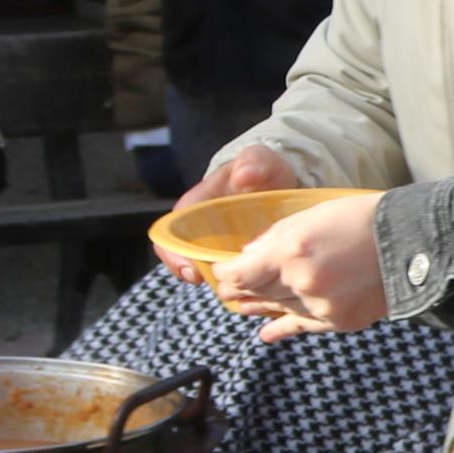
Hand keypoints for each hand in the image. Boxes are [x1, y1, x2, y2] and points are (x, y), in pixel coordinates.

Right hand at [156, 146, 297, 283]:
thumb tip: (243, 175)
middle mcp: (199, 230)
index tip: (191, 269)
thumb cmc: (262, 170)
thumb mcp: (260, 161)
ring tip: (237, 291)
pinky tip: (255, 291)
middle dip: (194, 274)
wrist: (282, 181)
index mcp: (194, 207)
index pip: (170, 233)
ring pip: (207, 270)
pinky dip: (239, 284)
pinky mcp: (236, 256)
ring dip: (218, 282)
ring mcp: (216, 245)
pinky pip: (230, 275)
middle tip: (216, 285)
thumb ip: (254, 162)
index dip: (173, 254)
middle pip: (183, 257)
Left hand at [211, 188, 384, 339]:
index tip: (220, 270)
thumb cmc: (362, 219)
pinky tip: (265, 332)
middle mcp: (301, 283)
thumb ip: (275, 238)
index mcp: (291, 251)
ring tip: (243, 306)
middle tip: (229, 289)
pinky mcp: (338, 321)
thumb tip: (249, 256)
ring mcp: (320, 306)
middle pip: (255, 292)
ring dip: (258, 306)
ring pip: (276, 309)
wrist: (412, 244)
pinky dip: (281, 328)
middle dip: (239, 289)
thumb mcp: (311, 215)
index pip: (238, 273)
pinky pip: (300, 326)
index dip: (224, 273)